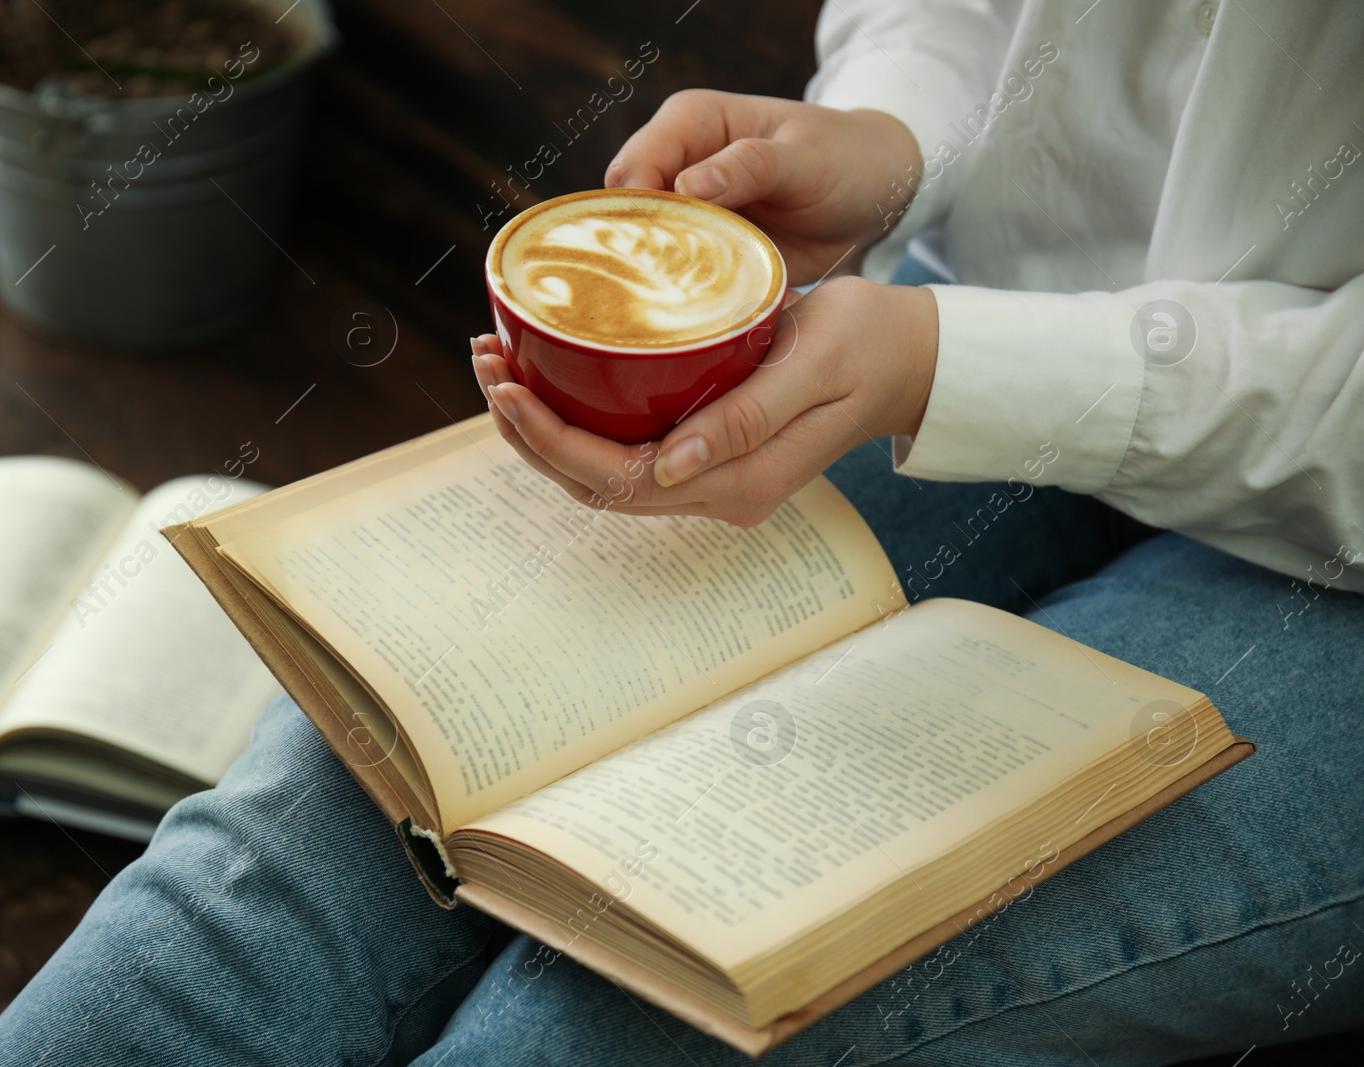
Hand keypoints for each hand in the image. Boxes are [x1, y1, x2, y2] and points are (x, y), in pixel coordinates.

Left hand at [472, 276, 937, 526]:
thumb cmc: (866, 345)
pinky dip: (574, 419)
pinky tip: (546, 374)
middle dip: (527, 430)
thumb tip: (670, 465)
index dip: (551, 438)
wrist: (907, 358)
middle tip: (486, 358)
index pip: (617, 476)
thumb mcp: (814, 366)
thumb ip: (747, 418)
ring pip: (600, 471)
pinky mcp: (703, 453)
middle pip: (594, 482)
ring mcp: (708, 479)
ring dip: (542, 426)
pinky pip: (622, 449)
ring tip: (499, 361)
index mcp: (738, 481)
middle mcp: (714, 493)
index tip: (508, 384)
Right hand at [604, 90, 921, 279]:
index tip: (655, 250)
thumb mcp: (806, 159)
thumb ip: (750, 167)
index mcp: (691, 123)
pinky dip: (677, 294)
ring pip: (642, 249)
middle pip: (625, 212)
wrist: (874, 194)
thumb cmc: (845, 159)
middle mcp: (676, 165)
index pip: (635, 166)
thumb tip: (686, 185)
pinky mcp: (701, 249)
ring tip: (674, 308)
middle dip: (636, 250)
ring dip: (653, 279)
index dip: (634, 208)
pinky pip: (672, 275)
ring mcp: (686, 212)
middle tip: (662, 290)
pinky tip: (691, 316)